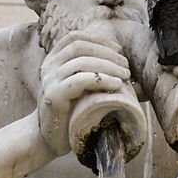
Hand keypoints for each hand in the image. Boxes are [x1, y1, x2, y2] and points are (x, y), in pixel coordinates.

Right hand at [37, 29, 130, 155]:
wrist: (48, 140)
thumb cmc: (70, 115)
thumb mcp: (80, 89)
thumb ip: (93, 75)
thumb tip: (130, 71)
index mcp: (53, 60)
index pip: (75, 38)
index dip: (99, 40)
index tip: (119, 51)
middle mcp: (48, 66)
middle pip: (79, 46)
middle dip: (107, 53)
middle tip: (126, 66)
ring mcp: (49, 80)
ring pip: (81, 61)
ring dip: (108, 65)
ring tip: (125, 76)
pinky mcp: (54, 96)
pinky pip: (80, 80)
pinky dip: (101, 79)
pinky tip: (116, 85)